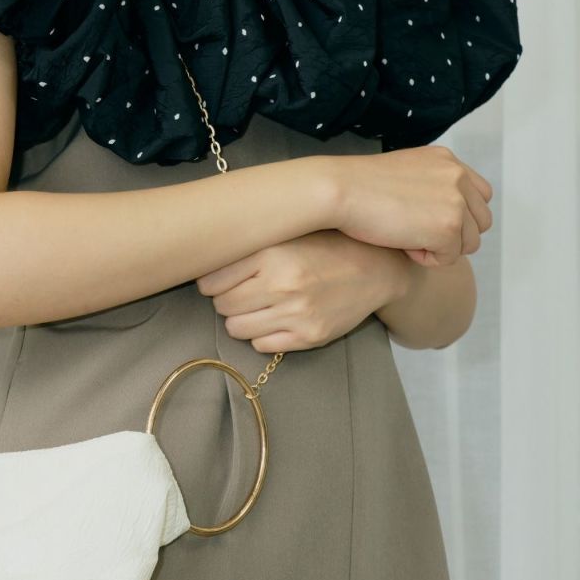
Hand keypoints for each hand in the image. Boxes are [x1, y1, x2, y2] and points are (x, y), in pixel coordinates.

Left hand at [194, 231, 407, 353]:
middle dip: (227, 300)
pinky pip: (261, 345)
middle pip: (222, 306)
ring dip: (241, 319)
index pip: (211, 280)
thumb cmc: (325, 246)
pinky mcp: (309, 336)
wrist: (377, 268)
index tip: (222, 278)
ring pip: (236, 329)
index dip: (212, 281)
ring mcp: (296, 313)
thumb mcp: (287, 233)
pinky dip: (263, 335)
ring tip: (259, 305)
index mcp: (272, 252)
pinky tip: (277, 319)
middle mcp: (282, 284)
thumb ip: (250, 245)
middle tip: (244, 291)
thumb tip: (202, 258)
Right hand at [328, 145, 493, 266]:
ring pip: (469, 242)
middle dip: (454, 234)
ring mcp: (457, 202)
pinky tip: (403, 245)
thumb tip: (437, 212)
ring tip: (406, 239)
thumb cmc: (356, 186)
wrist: (339, 190)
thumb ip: (428, 185)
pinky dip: (427, 258)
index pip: (479, 194)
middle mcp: (458, 177)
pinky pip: (450, 257)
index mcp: (447, 160)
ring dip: (442, 247)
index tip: (429, 221)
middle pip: (481, 221)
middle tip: (416, 234)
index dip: (459, 214)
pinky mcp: (449, 227)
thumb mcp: (402, 172)